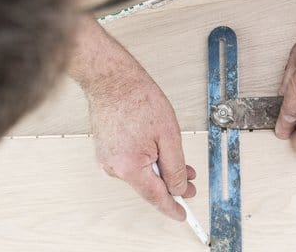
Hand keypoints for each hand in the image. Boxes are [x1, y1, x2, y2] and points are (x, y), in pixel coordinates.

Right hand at [68, 16, 195, 220]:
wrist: (112, 79)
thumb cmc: (138, 99)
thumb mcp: (169, 135)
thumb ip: (176, 167)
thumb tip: (179, 187)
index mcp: (130, 167)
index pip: (156, 197)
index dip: (172, 208)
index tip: (183, 216)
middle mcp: (114, 168)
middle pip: (148, 185)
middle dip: (170, 184)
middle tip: (190, 183)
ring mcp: (106, 159)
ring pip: (140, 173)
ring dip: (159, 169)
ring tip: (177, 159)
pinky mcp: (105, 151)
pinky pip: (130, 163)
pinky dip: (145, 160)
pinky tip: (157, 150)